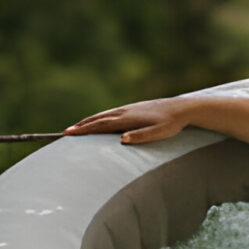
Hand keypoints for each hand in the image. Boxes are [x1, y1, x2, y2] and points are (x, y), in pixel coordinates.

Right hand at [63, 98, 194, 144]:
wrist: (183, 108)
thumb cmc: (172, 123)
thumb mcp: (159, 133)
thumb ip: (141, 136)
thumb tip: (122, 139)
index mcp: (128, 118)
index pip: (101, 125)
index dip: (85, 130)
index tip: (69, 133)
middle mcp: (126, 111)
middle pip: (99, 118)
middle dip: (82, 125)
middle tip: (66, 132)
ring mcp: (130, 108)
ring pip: (105, 114)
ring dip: (90, 120)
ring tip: (78, 126)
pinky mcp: (135, 108)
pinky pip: (112, 113)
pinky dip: (101, 116)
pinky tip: (100, 120)